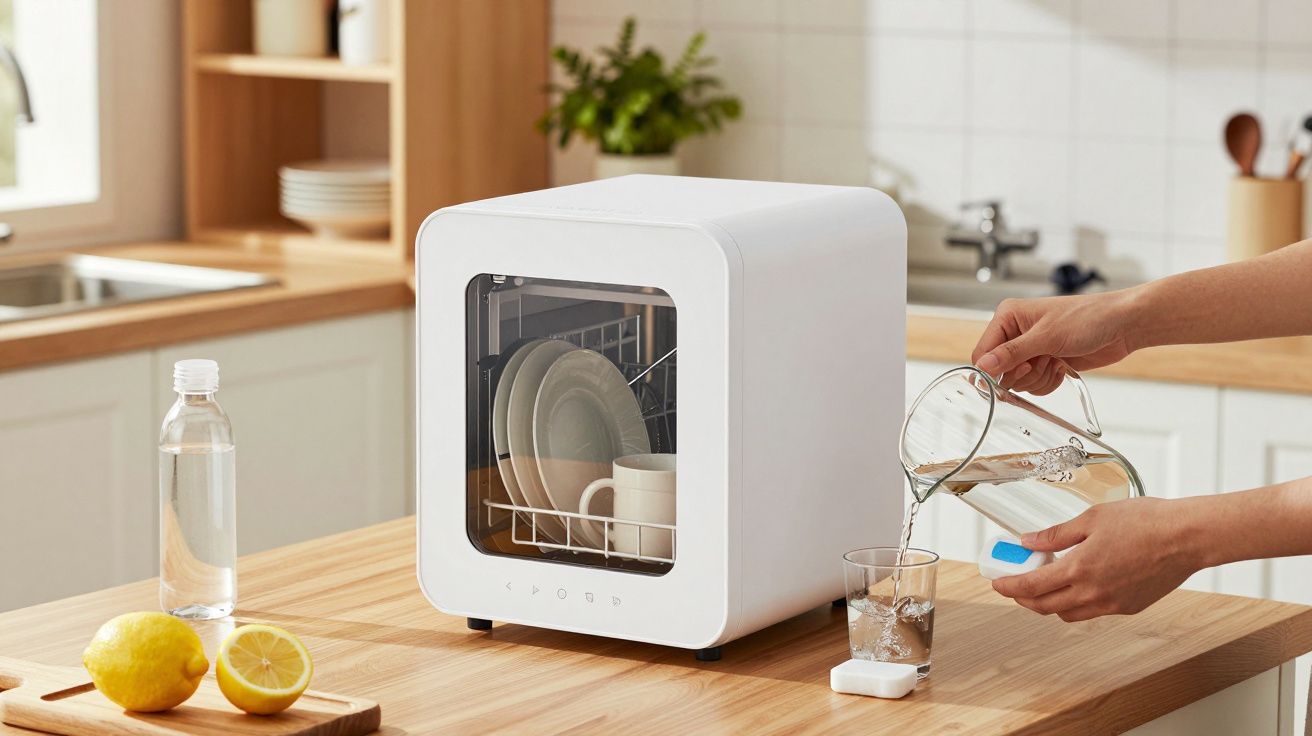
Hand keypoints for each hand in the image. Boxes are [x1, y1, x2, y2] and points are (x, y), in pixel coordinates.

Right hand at [971, 290, 1139, 393]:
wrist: (1123, 326)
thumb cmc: (1090, 317)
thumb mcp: (1047, 336)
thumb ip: (1012, 353)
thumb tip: (983, 366)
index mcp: (1008, 317)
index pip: (983, 352)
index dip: (995, 368)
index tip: (1019, 370)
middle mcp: (1016, 333)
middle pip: (999, 371)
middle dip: (1023, 373)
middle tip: (1043, 361)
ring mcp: (1031, 350)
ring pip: (1018, 381)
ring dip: (1039, 377)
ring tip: (1057, 360)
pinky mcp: (1045, 363)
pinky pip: (1034, 385)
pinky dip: (1049, 382)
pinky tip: (1062, 366)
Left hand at [991, 497, 1201, 621]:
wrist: (1187, 538)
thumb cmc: (1145, 522)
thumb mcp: (1092, 519)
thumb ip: (1056, 534)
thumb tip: (1029, 541)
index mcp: (1080, 569)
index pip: (1031, 587)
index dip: (1008, 587)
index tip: (997, 582)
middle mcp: (1093, 593)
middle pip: (1045, 607)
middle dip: (1024, 599)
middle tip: (1016, 585)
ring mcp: (1112, 604)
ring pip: (1068, 614)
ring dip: (1050, 603)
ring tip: (1045, 583)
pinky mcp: (1129, 607)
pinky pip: (1092, 611)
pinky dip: (1077, 603)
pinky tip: (1079, 584)